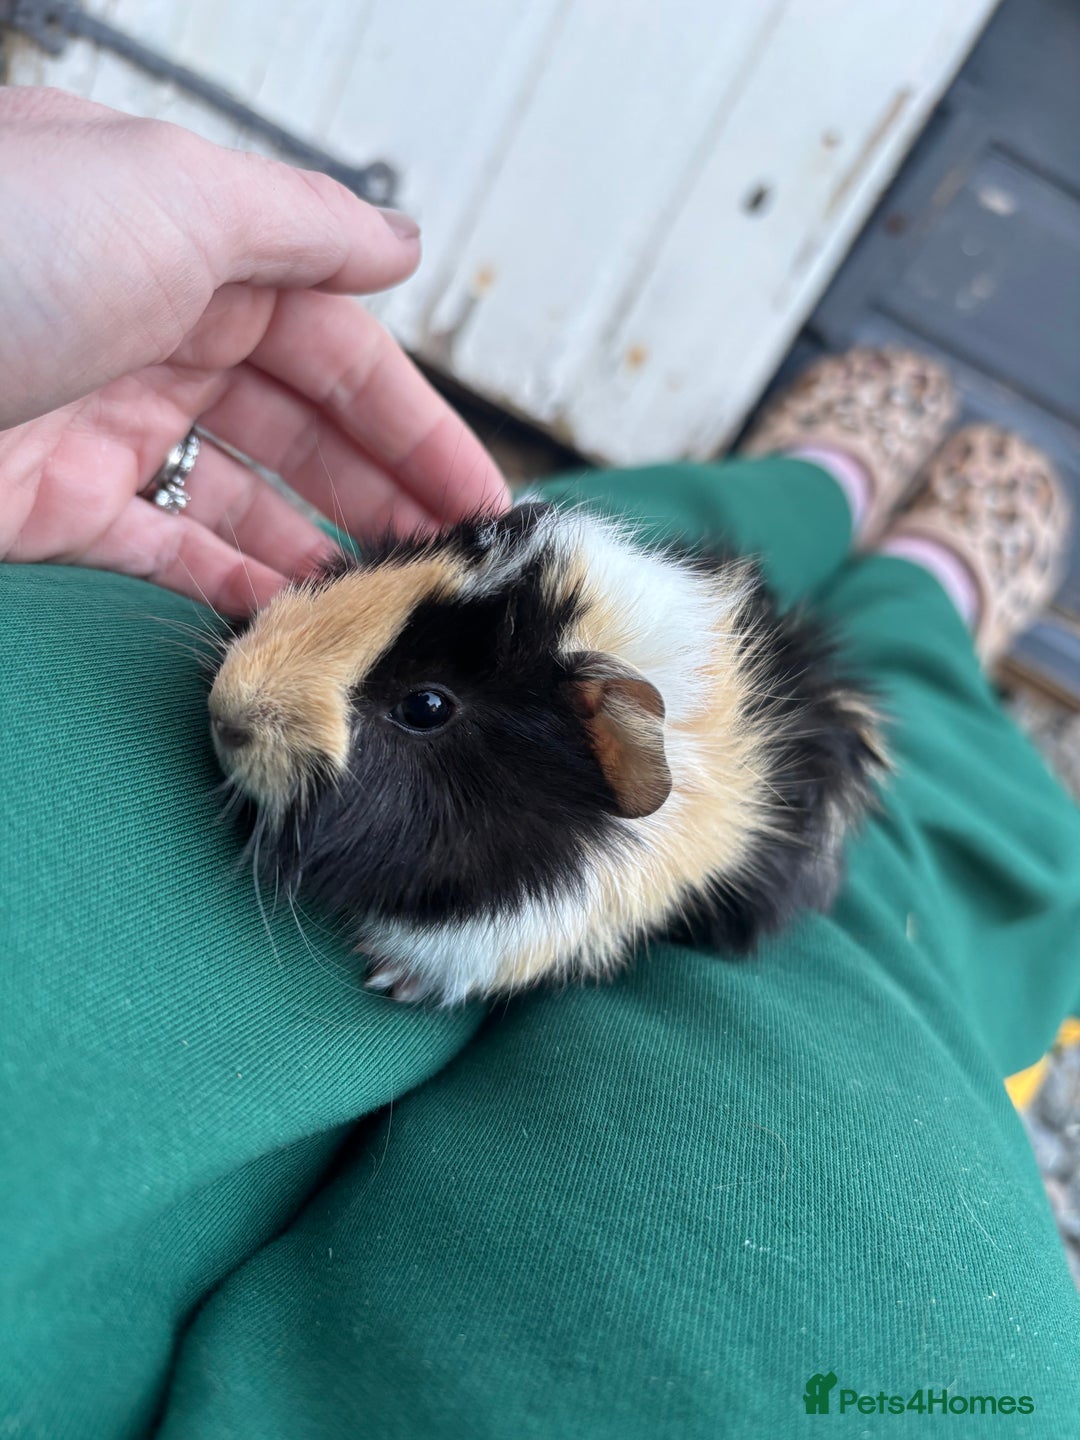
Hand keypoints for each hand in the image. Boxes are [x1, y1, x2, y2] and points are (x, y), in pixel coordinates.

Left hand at [0, 88, 509, 612]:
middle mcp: (151, 329)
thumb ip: (301, 224)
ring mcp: (106, 424)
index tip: (480, 496)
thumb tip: (401, 246)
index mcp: (187, 243)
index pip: (334, 341)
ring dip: (320, 548)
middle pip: (300, 426)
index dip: (414, 421)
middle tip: (453, 566)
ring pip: (244, 497)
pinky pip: (170, 553)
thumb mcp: (173, 194)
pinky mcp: (56, 509)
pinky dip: (234, 586)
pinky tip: (294, 618)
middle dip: (382, 494)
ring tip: (389, 602)